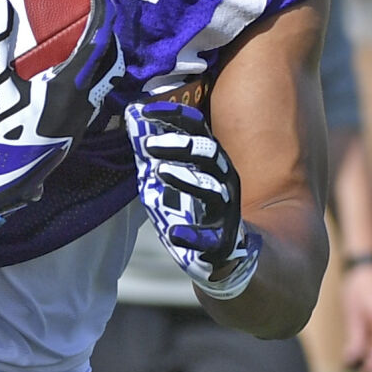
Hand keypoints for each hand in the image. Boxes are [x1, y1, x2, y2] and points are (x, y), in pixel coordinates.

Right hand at [0, 0, 122, 229]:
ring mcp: (78, 126)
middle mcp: (82, 107)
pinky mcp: (69, 138)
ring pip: (103, 83)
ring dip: (100, 59)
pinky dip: (86, 79)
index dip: (101, 12)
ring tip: (84, 42)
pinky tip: (62, 79)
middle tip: (95, 16)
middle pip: (111, 62)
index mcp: (67, 90)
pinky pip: (89, 99)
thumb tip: (2, 2)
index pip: (97, 41)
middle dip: (108, 35)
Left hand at [125, 100, 260, 298]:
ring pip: (211, 192)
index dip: (176, 119)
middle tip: (147, 143)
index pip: (198, 133)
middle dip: (180, 145)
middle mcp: (224, 185)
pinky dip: (192, 236)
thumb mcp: (181, 181)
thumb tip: (131, 122)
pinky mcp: (224, 247)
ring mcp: (226, 215)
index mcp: (213, 166)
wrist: (239, 262)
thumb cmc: (200, 215)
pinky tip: (175, 234)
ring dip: (187, 180)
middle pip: (207, 156)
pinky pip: (210, 241)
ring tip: (161, 171)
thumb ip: (161, 157)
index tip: (148, 109)